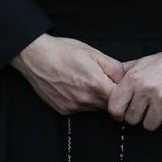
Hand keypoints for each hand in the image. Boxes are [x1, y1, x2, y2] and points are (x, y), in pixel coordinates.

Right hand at [11, 35, 125, 115]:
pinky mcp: (64, 110)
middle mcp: (86, 100)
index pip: (122, 98)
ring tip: (86, 81)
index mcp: (96, 85)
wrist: (35, 57)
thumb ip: (114, 67)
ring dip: (96, 99)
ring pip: (95, 108)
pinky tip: (74, 87)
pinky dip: (82, 101)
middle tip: (102, 80)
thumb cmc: (63, 51)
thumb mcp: (93, 52)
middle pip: (109, 105)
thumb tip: (126, 78)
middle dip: (110, 95)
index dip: (123, 91)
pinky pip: (80, 109)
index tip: (120, 84)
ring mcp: (74, 107)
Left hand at [107, 37, 161, 130]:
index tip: (124, 113)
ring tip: (159, 109)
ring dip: (154, 120)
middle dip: (138, 117)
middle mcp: (146, 89)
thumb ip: (123, 75)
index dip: (119, 114)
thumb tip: (108, 85)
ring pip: (149, 125)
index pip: (115, 108)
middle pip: (132, 119)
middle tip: (146, 109)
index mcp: (133, 80)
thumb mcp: (140, 63)